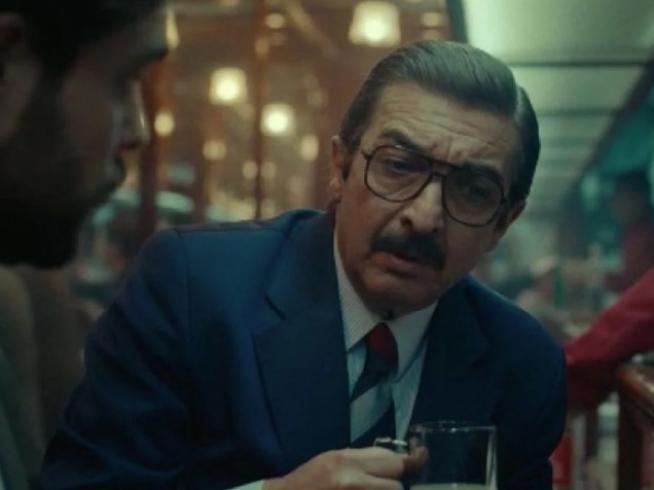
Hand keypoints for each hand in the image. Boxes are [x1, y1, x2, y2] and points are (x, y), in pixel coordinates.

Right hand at [264, 447, 419, 489]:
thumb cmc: (307, 482)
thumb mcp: (332, 460)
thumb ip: (360, 461)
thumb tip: (393, 462)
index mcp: (346, 461)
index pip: (392, 462)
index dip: (411, 463)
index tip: (422, 459)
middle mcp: (351, 481)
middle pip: (396, 486)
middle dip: (392, 487)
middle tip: (380, 486)